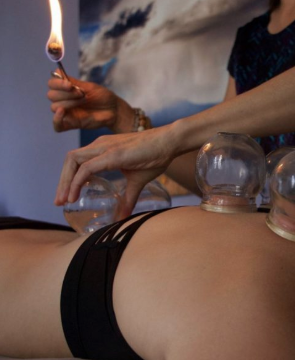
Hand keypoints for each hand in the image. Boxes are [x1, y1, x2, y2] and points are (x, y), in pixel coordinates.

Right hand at [47, 72, 133, 132]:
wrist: (114, 110)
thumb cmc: (103, 97)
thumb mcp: (90, 87)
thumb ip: (74, 82)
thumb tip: (58, 73)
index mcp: (67, 89)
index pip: (52, 84)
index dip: (57, 83)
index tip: (70, 85)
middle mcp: (64, 100)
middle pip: (51, 95)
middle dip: (65, 94)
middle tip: (82, 95)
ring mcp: (67, 113)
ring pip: (54, 107)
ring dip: (68, 103)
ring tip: (83, 101)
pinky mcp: (71, 124)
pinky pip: (57, 126)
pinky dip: (56, 120)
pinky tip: (63, 112)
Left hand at [54, 125, 177, 217]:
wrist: (169, 142)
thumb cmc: (155, 157)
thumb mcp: (137, 181)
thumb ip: (128, 198)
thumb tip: (123, 217)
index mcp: (103, 149)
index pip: (77, 162)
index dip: (68, 179)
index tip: (66, 198)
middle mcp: (99, 145)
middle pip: (70, 161)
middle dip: (62, 182)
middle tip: (60, 202)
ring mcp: (104, 148)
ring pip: (72, 162)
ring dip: (65, 182)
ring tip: (64, 200)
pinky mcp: (112, 154)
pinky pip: (86, 168)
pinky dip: (77, 182)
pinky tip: (75, 195)